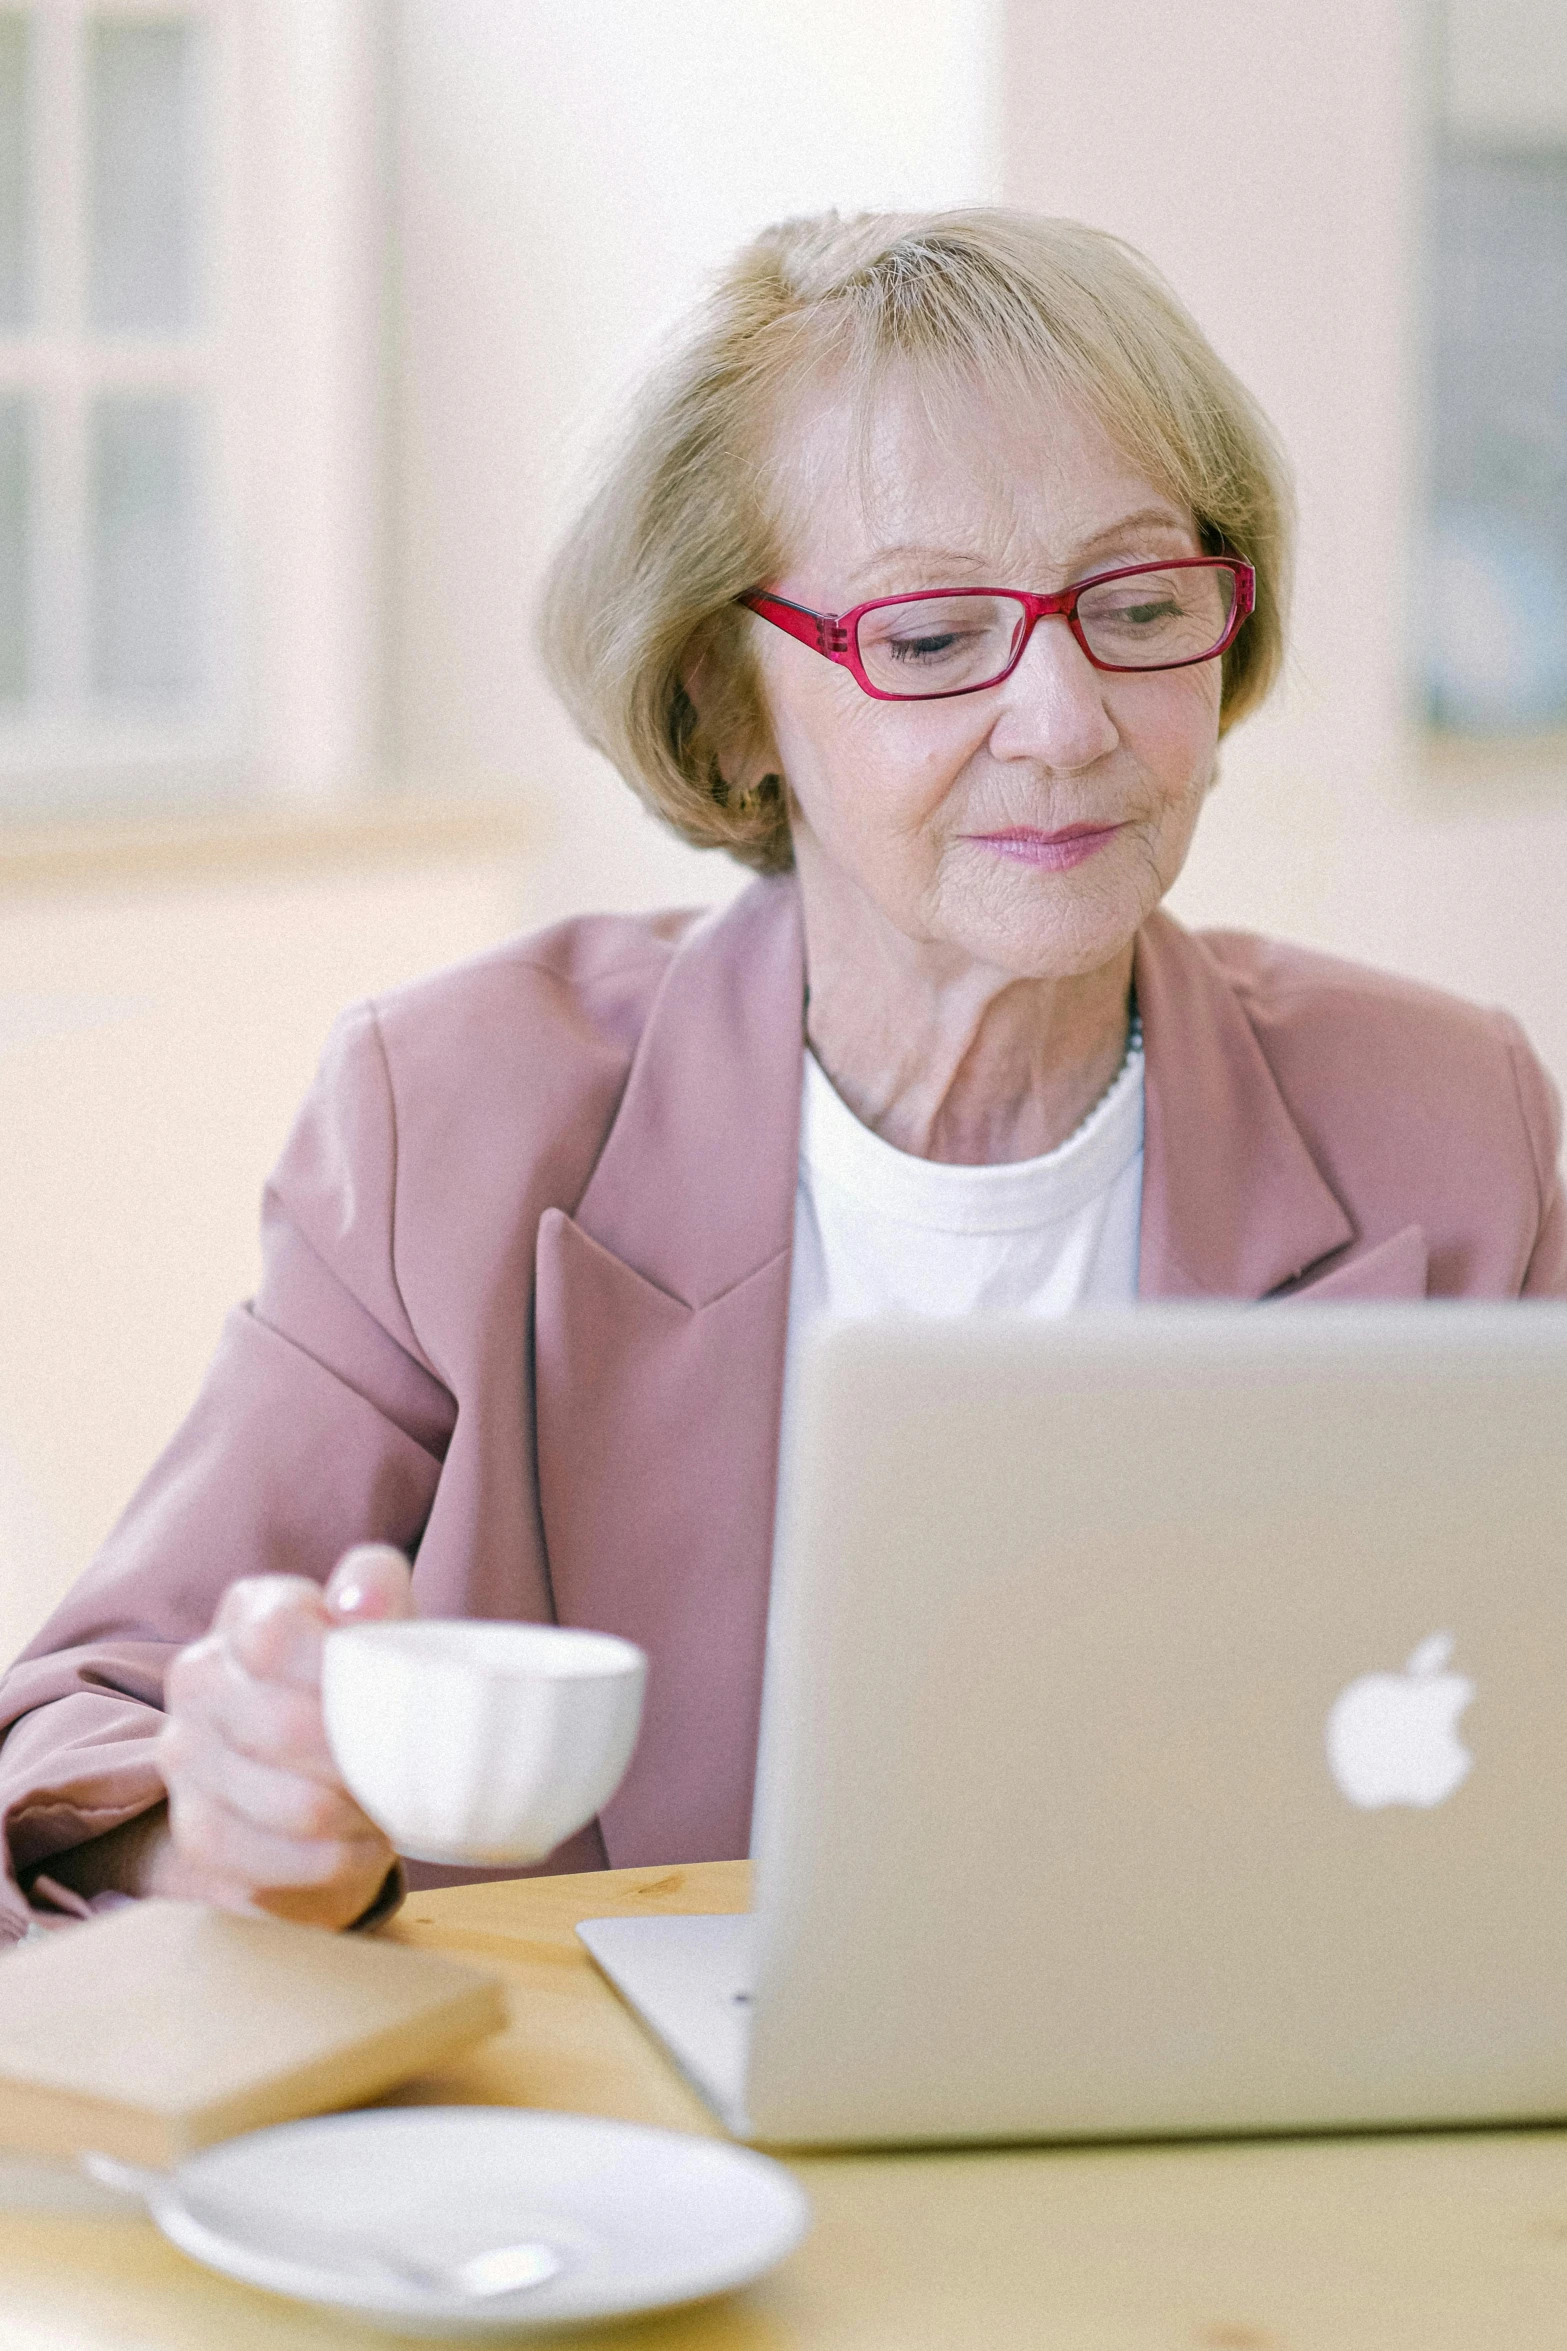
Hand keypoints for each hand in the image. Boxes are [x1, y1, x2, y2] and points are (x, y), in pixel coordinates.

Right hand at [148, 1544, 415, 1927]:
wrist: (323, 1776)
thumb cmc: (362, 1691)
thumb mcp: (384, 1632)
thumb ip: (380, 1596)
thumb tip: (361, 1597)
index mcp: (248, 1612)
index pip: (277, 1636)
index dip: (342, 1675)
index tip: (394, 1700)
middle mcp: (199, 1677)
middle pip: (287, 1728)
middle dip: (365, 1761)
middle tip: (410, 1774)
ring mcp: (185, 1758)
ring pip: (291, 1805)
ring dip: (358, 1817)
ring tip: (390, 1810)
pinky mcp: (194, 1836)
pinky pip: (270, 1865)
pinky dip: (333, 1863)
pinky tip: (360, 1847)